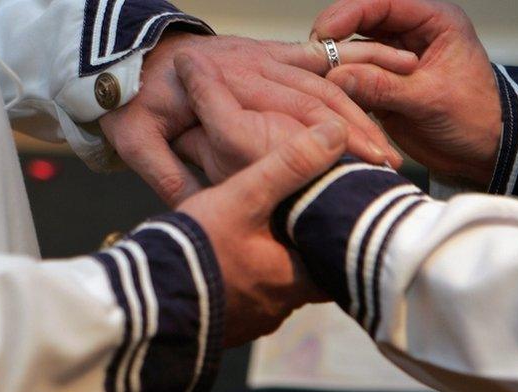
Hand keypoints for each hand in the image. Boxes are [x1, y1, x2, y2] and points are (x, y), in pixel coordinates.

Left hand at [99, 32, 415, 205]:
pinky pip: (316, 59)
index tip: (357, 166)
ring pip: (323, 80)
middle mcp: (253, 66)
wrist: (129, 53)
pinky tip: (382, 83)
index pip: (289, 111)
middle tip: (387, 165)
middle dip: (357, 130)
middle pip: (318, 96)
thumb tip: (203, 212)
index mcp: (227, 84)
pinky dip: (348, 71)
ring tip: (388, 144)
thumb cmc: (133, 100)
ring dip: (359, 111)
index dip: (327, 139)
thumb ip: (168, 173)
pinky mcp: (270, 53)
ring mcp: (264, 56)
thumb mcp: (137, 138)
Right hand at [177, 54, 346, 345]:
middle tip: (296, 220)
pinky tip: (228, 259)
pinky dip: (244, 280)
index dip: (337, 235)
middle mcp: (280, 309)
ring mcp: (250, 322)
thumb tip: (335, 132)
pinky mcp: (224, 327)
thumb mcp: (244, 197)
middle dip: (300, 248)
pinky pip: (245, 299)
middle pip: (307, 277)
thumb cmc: (197, 248)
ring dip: (271, 265)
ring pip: (274, 289)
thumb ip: (289, 164)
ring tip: (263, 234)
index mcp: (296, 281)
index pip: (338, 261)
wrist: (142, 302)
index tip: (335, 215)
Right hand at [312, 0, 501, 188]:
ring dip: (336, 67)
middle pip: (360, 23)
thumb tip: (338, 77)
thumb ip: (384, 86)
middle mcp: (410, 35)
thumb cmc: (476, 119)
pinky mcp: (382, 86)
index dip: (349, 13)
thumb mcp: (430, 100)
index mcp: (434, 21)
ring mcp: (393, 61)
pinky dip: (340, 89)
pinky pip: (353, 80)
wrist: (483, 152)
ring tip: (320, 83)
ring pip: (352, 52)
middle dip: (336, 40)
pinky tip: (328, 98)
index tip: (325, 32)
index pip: (383, 2)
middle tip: (315, 59)